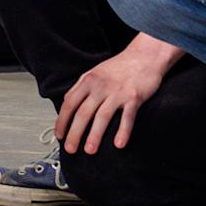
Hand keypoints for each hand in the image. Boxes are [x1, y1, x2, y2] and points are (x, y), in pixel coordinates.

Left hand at [55, 35, 180, 153]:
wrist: (145, 56)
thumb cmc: (120, 67)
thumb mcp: (95, 72)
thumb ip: (81, 87)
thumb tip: (66, 102)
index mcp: (88, 81)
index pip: (69, 103)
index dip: (62, 120)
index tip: (59, 135)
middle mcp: (100, 86)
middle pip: (83, 112)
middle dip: (75, 133)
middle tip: (70, 149)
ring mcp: (117, 92)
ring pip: (102, 116)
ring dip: (95, 135)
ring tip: (89, 150)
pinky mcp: (134, 97)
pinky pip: (127, 117)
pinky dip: (122, 131)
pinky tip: (118, 144)